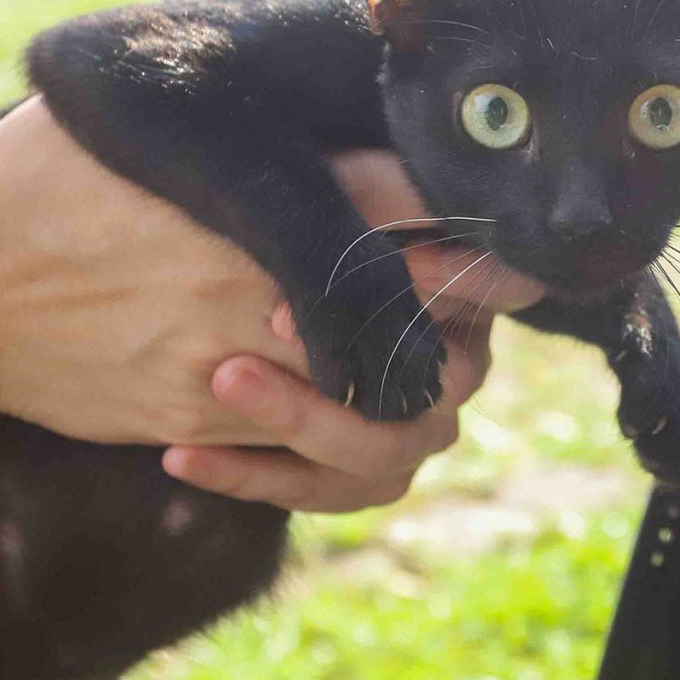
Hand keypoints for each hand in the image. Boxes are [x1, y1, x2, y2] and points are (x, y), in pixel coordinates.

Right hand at [0, 107, 537, 506]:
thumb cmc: (40, 180)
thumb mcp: (129, 94)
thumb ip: (201, 45)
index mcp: (281, 184)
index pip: (430, 193)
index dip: (486, 210)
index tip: (507, 213)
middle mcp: (284, 271)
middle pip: (445, 298)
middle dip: (486, 297)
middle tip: (504, 287)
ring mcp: (255, 352)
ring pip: (408, 395)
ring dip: (434, 383)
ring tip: (433, 358)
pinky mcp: (218, 418)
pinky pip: (327, 456)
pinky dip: (350, 440)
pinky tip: (344, 408)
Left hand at [159, 150, 542, 509]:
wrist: (229, 290)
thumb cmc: (301, 214)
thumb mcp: (341, 186)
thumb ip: (380, 193)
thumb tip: (415, 211)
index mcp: (473, 295)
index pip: (499, 284)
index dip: (450, 277)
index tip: (393, 259)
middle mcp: (456, 373)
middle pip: (434, 391)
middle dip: (346, 365)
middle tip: (258, 336)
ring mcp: (413, 434)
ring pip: (381, 456)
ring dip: (298, 424)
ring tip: (219, 381)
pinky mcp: (358, 477)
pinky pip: (318, 493)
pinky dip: (248, 475)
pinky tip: (180, 454)